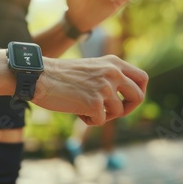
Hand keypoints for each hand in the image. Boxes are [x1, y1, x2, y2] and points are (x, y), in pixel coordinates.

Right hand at [32, 55, 147, 124]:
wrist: (39, 77)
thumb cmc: (60, 75)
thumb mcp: (91, 68)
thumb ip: (108, 77)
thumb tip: (122, 100)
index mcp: (113, 63)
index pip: (142, 78)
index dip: (139, 92)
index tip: (127, 100)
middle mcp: (113, 73)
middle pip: (139, 97)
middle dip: (128, 109)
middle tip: (111, 112)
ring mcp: (105, 88)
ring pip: (118, 112)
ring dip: (103, 115)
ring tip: (84, 108)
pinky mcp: (95, 103)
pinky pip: (101, 120)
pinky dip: (89, 120)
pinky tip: (75, 110)